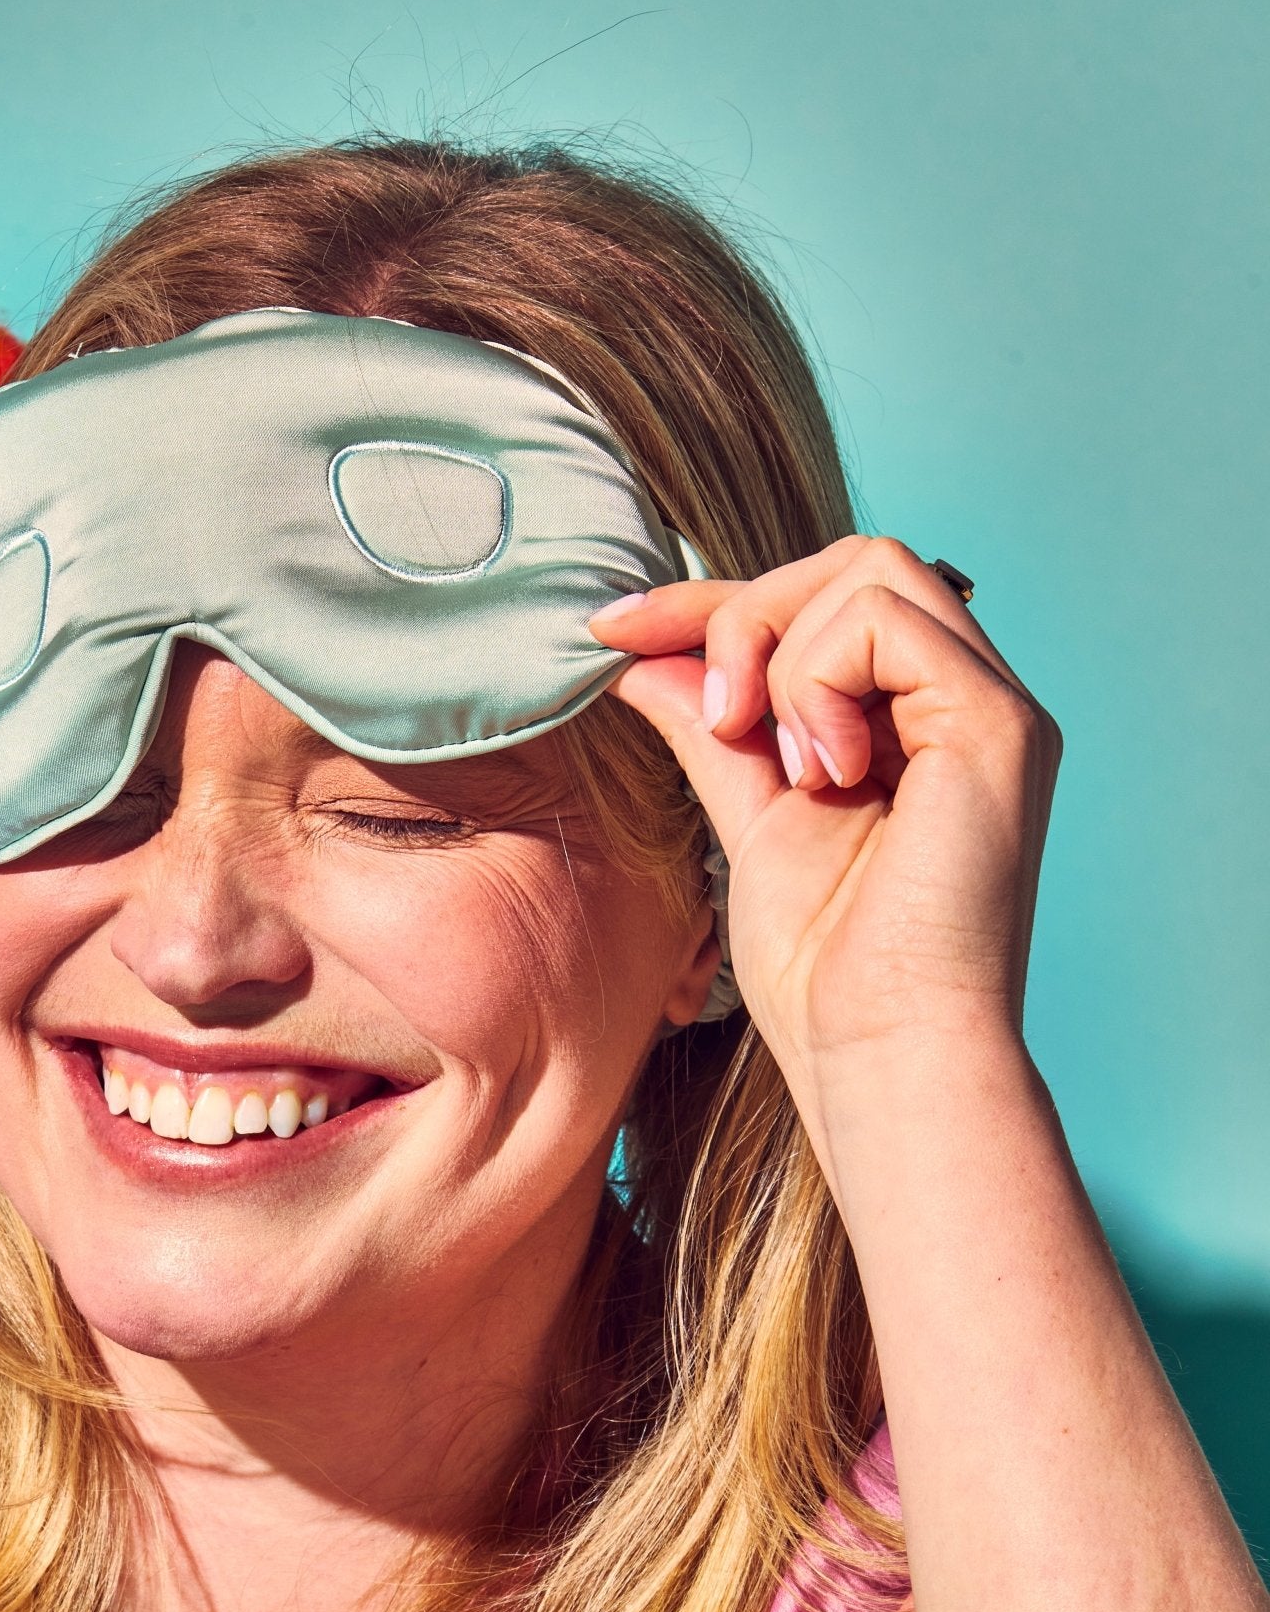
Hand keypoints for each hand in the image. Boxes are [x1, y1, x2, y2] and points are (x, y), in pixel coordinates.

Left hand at [595, 536, 1060, 1138]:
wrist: (878, 1050)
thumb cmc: (825, 970)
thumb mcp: (746, 819)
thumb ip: (710, 733)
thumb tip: (643, 659)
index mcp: (912, 722)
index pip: (818, 604)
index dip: (711, 603)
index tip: (614, 627)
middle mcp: (962, 701)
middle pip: (849, 561)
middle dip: (743, 612)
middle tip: (711, 717)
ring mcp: (989, 708)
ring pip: (866, 572)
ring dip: (779, 655)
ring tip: (775, 763)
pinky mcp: (997, 725)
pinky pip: (887, 620)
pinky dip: (819, 681)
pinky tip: (818, 772)